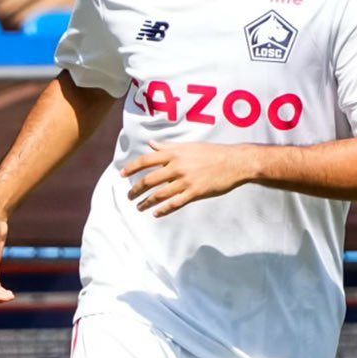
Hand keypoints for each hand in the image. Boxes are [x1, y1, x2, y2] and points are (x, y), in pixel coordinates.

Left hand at [121, 140, 256, 215]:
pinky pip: (175, 203)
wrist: (234, 162)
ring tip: (139, 207)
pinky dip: (164, 210)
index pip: (146, 160)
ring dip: (146, 202)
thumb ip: (168, 146)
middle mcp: (177, 166)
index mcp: (174, 153)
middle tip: (129, 196)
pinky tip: (156, 213)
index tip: (122, 175)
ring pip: (159, 194)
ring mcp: (185, 180)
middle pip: (149, 180)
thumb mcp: (189, 146)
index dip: (132, 168)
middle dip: (136, 190)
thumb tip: (151, 144)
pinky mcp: (195, 192)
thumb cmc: (212, 152)